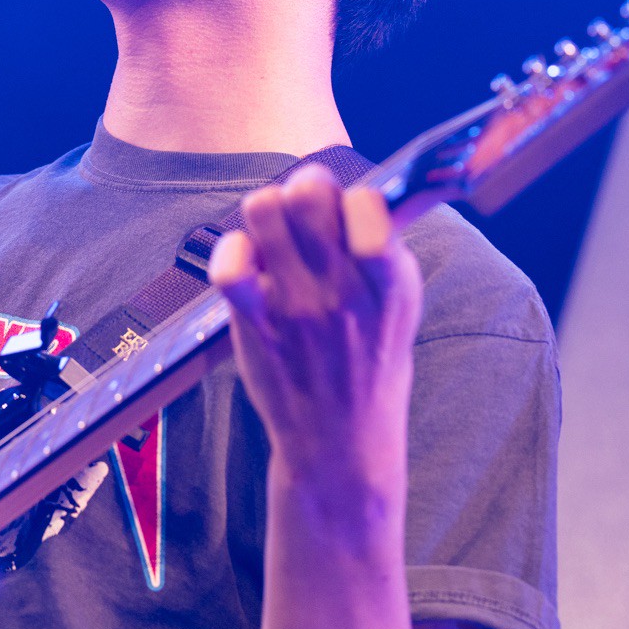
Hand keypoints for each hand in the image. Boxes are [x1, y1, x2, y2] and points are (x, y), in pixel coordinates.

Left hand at [207, 164, 423, 510]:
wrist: (341, 439)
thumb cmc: (371, 362)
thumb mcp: (400, 305)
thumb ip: (386, 248)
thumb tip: (370, 190)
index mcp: (389, 282)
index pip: (366, 203)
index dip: (349, 196)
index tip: (345, 212)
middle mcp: (342, 291)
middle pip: (306, 194)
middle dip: (304, 188)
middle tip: (304, 209)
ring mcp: (295, 308)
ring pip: (263, 210)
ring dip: (267, 210)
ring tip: (276, 233)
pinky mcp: (255, 324)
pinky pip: (229, 266)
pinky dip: (232, 252)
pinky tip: (247, 262)